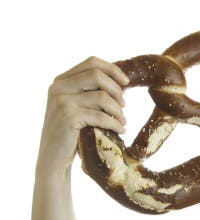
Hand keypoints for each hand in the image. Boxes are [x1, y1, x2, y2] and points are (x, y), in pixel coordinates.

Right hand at [37, 57, 128, 175]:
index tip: (126, 83)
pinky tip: (120, 130)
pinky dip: (115, 123)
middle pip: (97, 75)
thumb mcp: (77, 106)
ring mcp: (62, 101)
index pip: (91, 62)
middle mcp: (59, 87)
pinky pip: (101, 116)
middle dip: (117, 90)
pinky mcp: (68, 117)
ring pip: (102, 96)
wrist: (53, 156)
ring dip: (118, 110)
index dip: (112, 69)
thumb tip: (122, 82)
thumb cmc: (71, 131)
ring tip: (122, 121)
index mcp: (61, 81)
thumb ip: (90, 91)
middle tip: (123, 106)